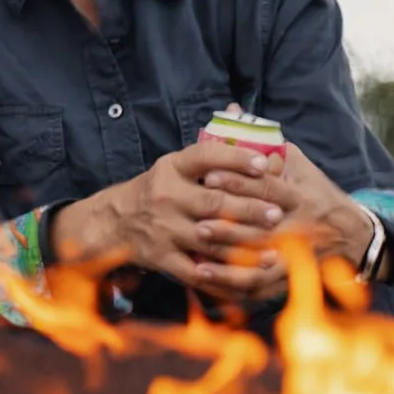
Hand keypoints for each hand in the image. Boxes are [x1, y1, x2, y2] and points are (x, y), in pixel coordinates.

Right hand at [51, 139, 288, 298]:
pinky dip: (223, 276)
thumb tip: (241, 115)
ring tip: (274, 248)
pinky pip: (197, 270)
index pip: (206, 156)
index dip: (236, 159)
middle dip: (250, 209)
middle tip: (277, 214)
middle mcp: (166, 195)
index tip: (264, 165)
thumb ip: (210, 152)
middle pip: (214, 202)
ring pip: (211, 239)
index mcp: (172, 167)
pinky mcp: (162, 257)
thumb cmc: (159, 189)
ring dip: (245, 246)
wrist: (116, 221)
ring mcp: (164, 228)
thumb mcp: (176, 165)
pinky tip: (247, 277)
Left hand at [202, 121, 374, 293]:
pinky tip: (209, 280)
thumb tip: (232, 111)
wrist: (353, 237)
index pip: (268, 188)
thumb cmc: (317, 193)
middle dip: (229, 228)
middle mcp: (300, 229)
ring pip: (259, 265)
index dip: (239, 181)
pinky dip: (233, 286)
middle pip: (262, 231)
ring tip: (198, 258)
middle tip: (198, 222)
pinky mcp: (290, 279)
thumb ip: (267, 143)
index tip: (209, 175)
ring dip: (228, 264)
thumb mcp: (299, 164)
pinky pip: (259, 288)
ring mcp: (296, 258)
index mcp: (301, 197)